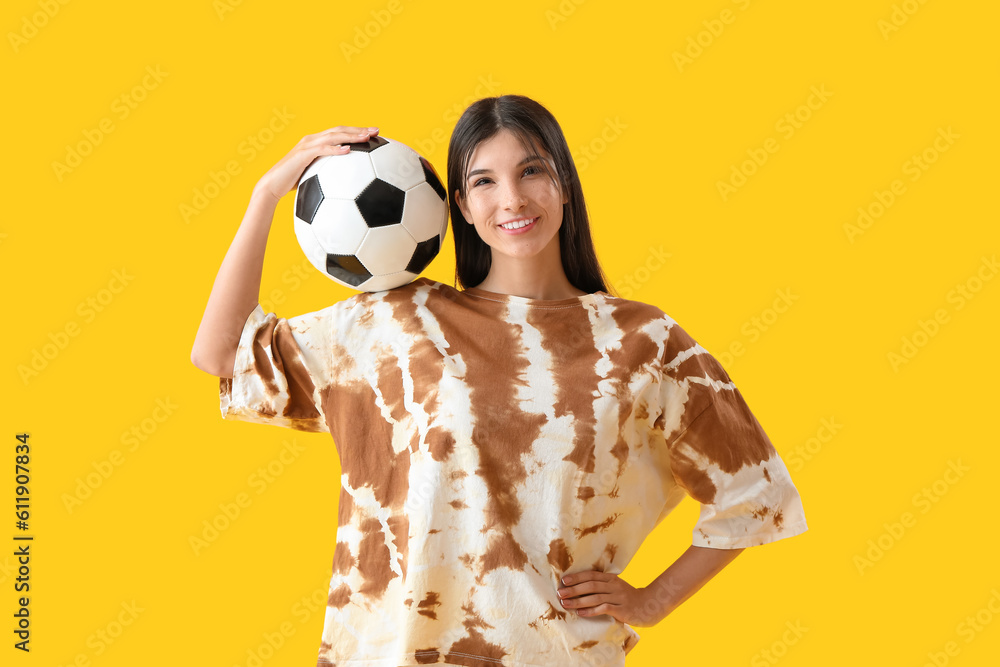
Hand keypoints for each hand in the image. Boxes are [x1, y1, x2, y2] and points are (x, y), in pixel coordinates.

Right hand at [252, 125, 379, 204]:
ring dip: (351, 135)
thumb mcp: (314, 176)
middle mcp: (312, 139)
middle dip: (359, 129)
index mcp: (316, 142)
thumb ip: (327, 173)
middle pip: (339, 129)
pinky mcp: (302, 154)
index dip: (356, 131)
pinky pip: (322, 149)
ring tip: (366, 137)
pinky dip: (335, 148)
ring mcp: (307, 145)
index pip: (339, 133)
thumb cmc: (292, 183)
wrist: (272, 186)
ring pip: (333, 136)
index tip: (374, 133)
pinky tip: (348, 150)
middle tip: (377, 130)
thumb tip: (345, 183)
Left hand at [556, 570, 660, 627]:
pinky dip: (591, 611)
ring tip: (566, 604)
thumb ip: (602, 585)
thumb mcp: (616, 587)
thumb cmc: (627, 597)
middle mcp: (614, 586)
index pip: (591, 575)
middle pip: (591, 585)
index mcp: (611, 578)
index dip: (577, 577)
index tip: (564, 581)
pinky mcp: (621, 609)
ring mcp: (618, 597)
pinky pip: (604, 609)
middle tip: (560, 593)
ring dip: (578, 601)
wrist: (649, 606)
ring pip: (595, 597)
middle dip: (574, 589)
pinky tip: (580, 613)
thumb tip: (579, 587)